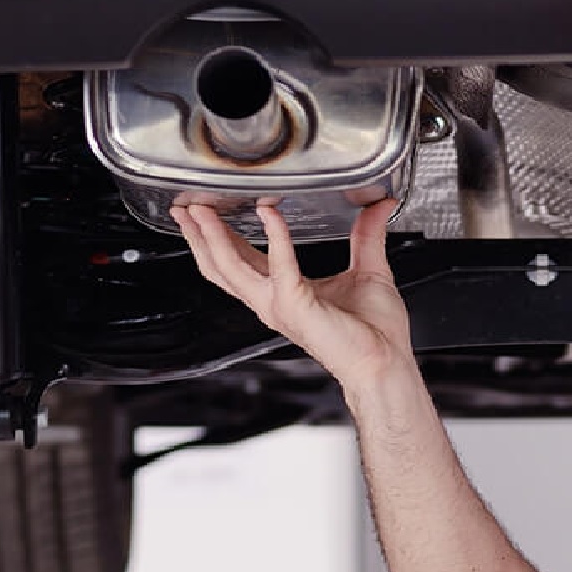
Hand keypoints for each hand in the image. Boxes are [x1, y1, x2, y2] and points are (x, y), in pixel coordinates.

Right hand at [170, 200, 413, 389]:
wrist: (386, 364)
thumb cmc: (376, 334)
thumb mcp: (368, 270)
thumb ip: (367, 235)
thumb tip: (377, 207)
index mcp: (284, 294)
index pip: (240, 262)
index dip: (219, 237)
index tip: (208, 213)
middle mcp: (273, 302)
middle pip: (220, 266)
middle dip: (198, 235)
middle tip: (186, 207)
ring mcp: (279, 305)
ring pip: (230, 267)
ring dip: (212, 235)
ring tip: (201, 210)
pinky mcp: (294, 304)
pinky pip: (278, 262)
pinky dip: (274, 234)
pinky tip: (270, 213)